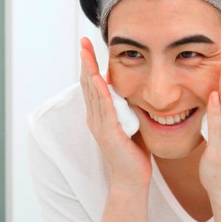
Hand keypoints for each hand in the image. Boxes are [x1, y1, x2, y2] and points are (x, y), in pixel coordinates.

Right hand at [79, 37, 150, 187]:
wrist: (132, 180)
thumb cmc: (134, 153)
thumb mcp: (131, 123)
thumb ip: (129, 107)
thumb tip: (137, 89)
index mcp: (100, 115)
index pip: (92, 85)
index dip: (89, 65)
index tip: (88, 46)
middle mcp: (95, 118)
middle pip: (87, 84)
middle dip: (85, 62)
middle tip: (83, 42)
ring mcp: (100, 125)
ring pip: (93, 92)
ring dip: (89, 71)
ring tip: (85, 53)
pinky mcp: (109, 133)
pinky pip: (105, 108)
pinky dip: (101, 92)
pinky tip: (98, 78)